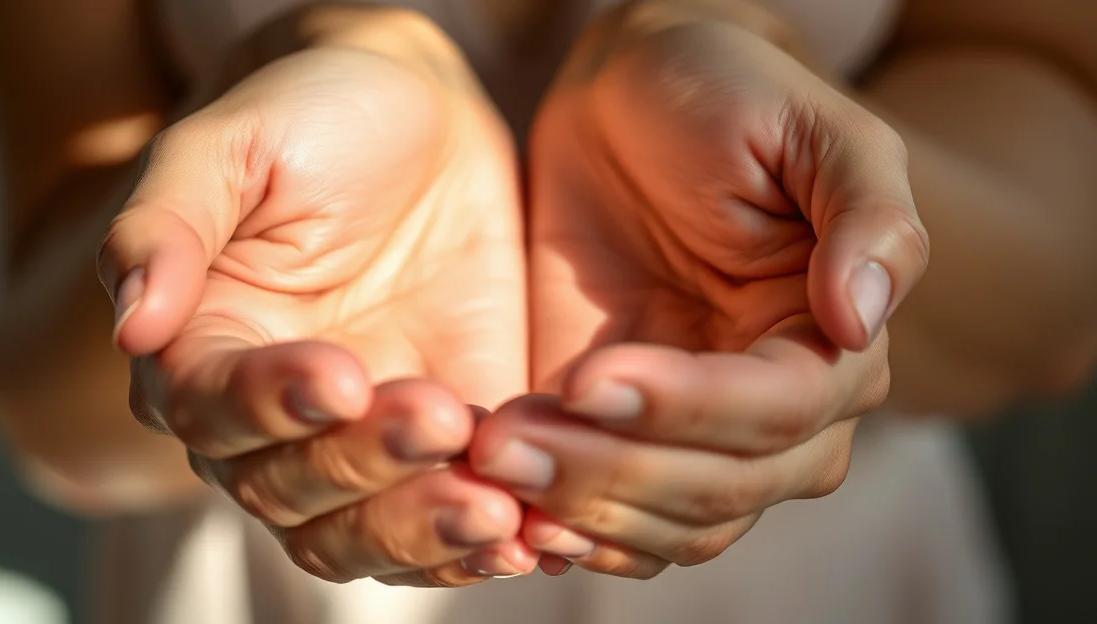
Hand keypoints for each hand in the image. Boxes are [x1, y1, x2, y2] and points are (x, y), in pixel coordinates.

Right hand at [97, 9, 535, 586]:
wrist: (419, 119)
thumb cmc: (308, 115)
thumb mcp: (231, 145)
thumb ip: (167, 223)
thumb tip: (131, 323)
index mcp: (203, 348)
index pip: (213, 412)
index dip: (270, 406)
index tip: (342, 375)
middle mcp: (272, 417)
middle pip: (292, 491)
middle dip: (366, 467)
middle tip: (439, 421)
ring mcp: (361, 440)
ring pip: (367, 531)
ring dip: (426, 533)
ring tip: (497, 513)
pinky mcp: (446, 444)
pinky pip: (452, 516)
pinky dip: (486, 542)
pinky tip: (535, 538)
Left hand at [471, 10, 928, 577]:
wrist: (629, 102)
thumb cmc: (726, 95)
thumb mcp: (809, 126)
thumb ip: (866, 215)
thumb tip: (859, 321)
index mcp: (833, 346)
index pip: (778, 414)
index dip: (685, 408)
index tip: (589, 377)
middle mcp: (781, 416)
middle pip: (716, 488)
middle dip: (611, 472)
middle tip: (506, 442)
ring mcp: (698, 440)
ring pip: (663, 525)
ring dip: (576, 507)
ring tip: (490, 460)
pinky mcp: (624, 444)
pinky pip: (611, 523)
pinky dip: (564, 529)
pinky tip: (502, 507)